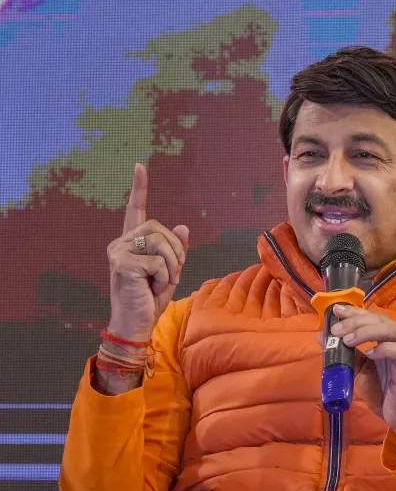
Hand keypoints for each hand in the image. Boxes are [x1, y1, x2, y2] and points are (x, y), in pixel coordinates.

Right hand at [107, 163, 189, 340]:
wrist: (136, 324)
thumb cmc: (150, 299)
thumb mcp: (170, 271)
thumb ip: (175, 250)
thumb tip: (182, 226)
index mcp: (132, 242)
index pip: (135, 210)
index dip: (139, 188)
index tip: (140, 166)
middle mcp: (121, 242)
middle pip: (160, 229)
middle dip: (176, 252)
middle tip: (170, 274)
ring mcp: (118, 252)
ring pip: (161, 243)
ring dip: (171, 266)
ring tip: (160, 282)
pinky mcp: (122, 264)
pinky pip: (158, 262)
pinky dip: (165, 277)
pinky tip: (152, 288)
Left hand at [330, 305, 395, 446]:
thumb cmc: (384, 391)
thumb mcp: (360, 370)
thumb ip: (347, 353)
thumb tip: (324, 338)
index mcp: (388, 338)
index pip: (372, 317)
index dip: (354, 311)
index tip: (336, 310)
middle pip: (379, 319)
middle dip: (356, 321)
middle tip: (337, 329)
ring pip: (390, 330)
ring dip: (366, 331)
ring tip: (348, 340)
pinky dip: (383, 349)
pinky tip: (369, 354)